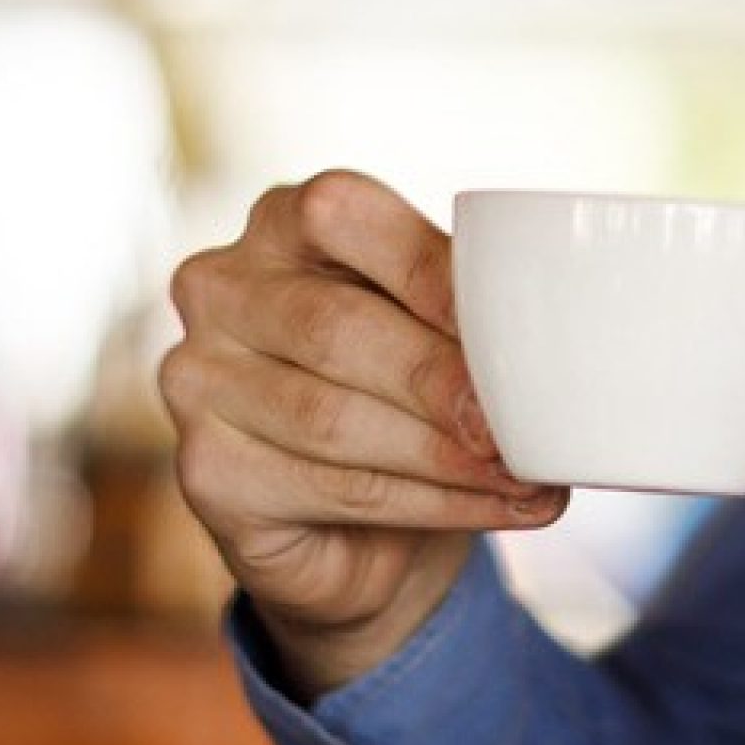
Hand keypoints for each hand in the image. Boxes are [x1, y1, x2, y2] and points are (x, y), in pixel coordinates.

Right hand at [158, 170, 566, 693]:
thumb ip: (467, 315)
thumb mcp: (435, 333)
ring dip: (444, 456)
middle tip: (518, 428)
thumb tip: (548, 343)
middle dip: (440, 382)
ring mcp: (196, 378)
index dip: (431, 272)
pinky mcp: (205, 468)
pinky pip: (328, 487)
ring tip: (524, 476)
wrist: (354, 529)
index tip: (512, 331)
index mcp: (281, 221)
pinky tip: (490, 507)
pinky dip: (427, 504)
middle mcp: (220, 287)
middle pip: (335, 327)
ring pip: (331, 418)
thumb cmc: (404, 397)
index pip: (342, 214)